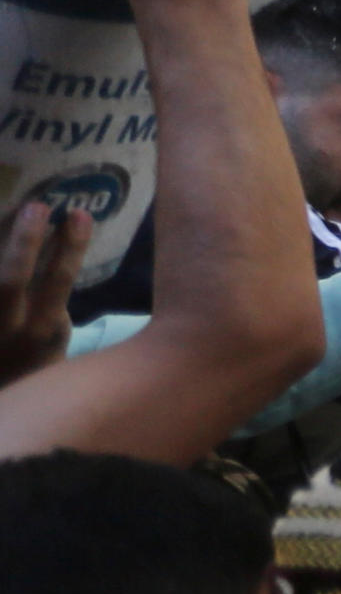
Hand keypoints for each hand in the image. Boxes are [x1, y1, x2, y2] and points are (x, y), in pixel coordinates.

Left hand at [0, 196, 88, 385]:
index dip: (70, 248)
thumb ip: (54, 304)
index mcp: (42, 332)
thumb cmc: (33, 366)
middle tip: (38, 205)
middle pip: (11, 280)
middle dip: (25, 241)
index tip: (79, 215)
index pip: (58, 283)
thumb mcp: (53, 339)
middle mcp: (8, 327)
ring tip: (10, 210)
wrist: (2, 388)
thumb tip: (60, 246)